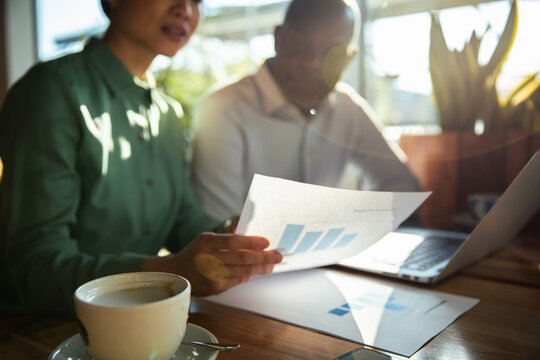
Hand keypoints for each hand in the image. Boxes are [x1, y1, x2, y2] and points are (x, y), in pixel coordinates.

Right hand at [141, 233, 281, 296]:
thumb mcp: (207, 239)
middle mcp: (208, 259)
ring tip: (272, 264)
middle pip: (242, 258)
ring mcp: (212, 276)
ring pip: (243, 272)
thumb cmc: (196, 253)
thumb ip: (227, 238)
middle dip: (263, 257)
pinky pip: (238, 280)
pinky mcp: (216, 288)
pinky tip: (255, 271)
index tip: (266, 242)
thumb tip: (252, 237)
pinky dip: (248, 275)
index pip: (233, 242)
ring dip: (260, 268)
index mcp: (206, 243)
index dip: (251, 242)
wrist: (177, 273)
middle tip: (278, 255)